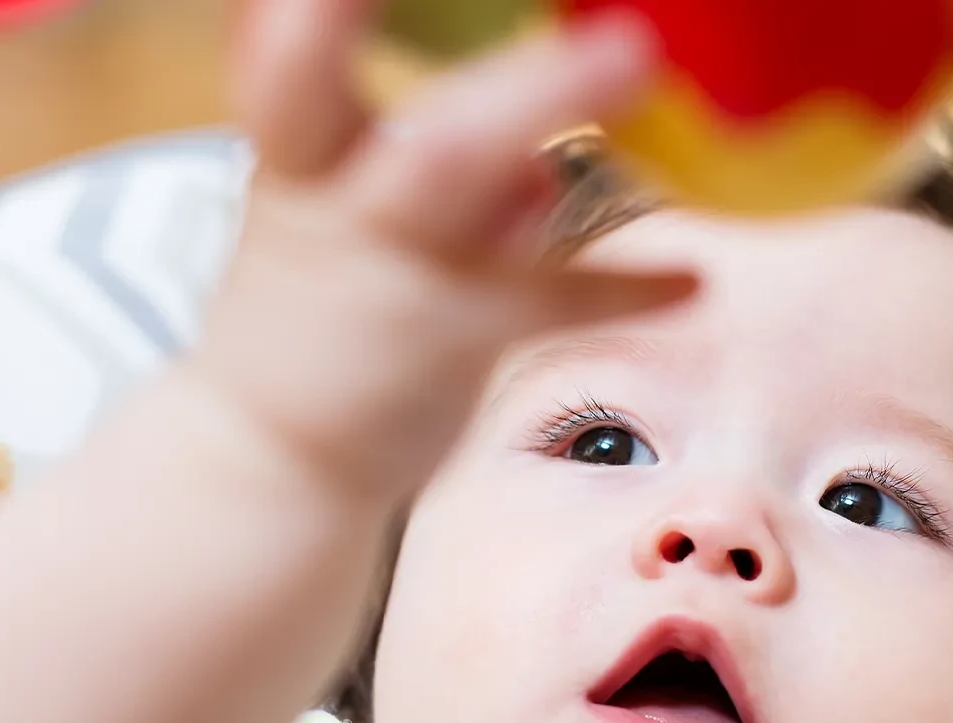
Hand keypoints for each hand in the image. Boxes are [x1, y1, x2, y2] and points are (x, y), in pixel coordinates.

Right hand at [192, 0, 698, 501]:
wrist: (261, 450)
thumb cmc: (313, 301)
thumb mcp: (324, 204)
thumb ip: (414, 153)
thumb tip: (537, 156)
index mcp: (300, 151)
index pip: (289, 62)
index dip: (313, 16)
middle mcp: (344, 201)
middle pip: (417, 124)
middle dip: (495, 67)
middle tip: (598, 24)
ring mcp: (400, 272)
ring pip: (465, 180)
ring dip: (545, 110)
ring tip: (633, 52)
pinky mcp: (447, 338)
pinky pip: (547, 301)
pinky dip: (624, 287)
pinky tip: (691, 281)